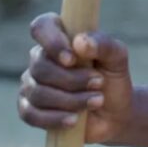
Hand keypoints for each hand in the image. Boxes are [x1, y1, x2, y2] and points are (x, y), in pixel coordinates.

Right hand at [17, 12, 132, 143]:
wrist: (115, 112)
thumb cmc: (113, 78)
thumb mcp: (117, 58)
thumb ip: (104, 45)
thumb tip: (79, 42)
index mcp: (60, 38)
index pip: (42, 27)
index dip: (52, 42)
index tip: (72, 58)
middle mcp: (41, 59)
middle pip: (41, 67)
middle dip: (73, 79)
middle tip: (99, 83)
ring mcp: (32, 84)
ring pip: (38, 92)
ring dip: (71, 100)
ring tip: (97, 101)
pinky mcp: (30, 109)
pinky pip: (31, 114)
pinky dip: (54, 118)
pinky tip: (74, 120)